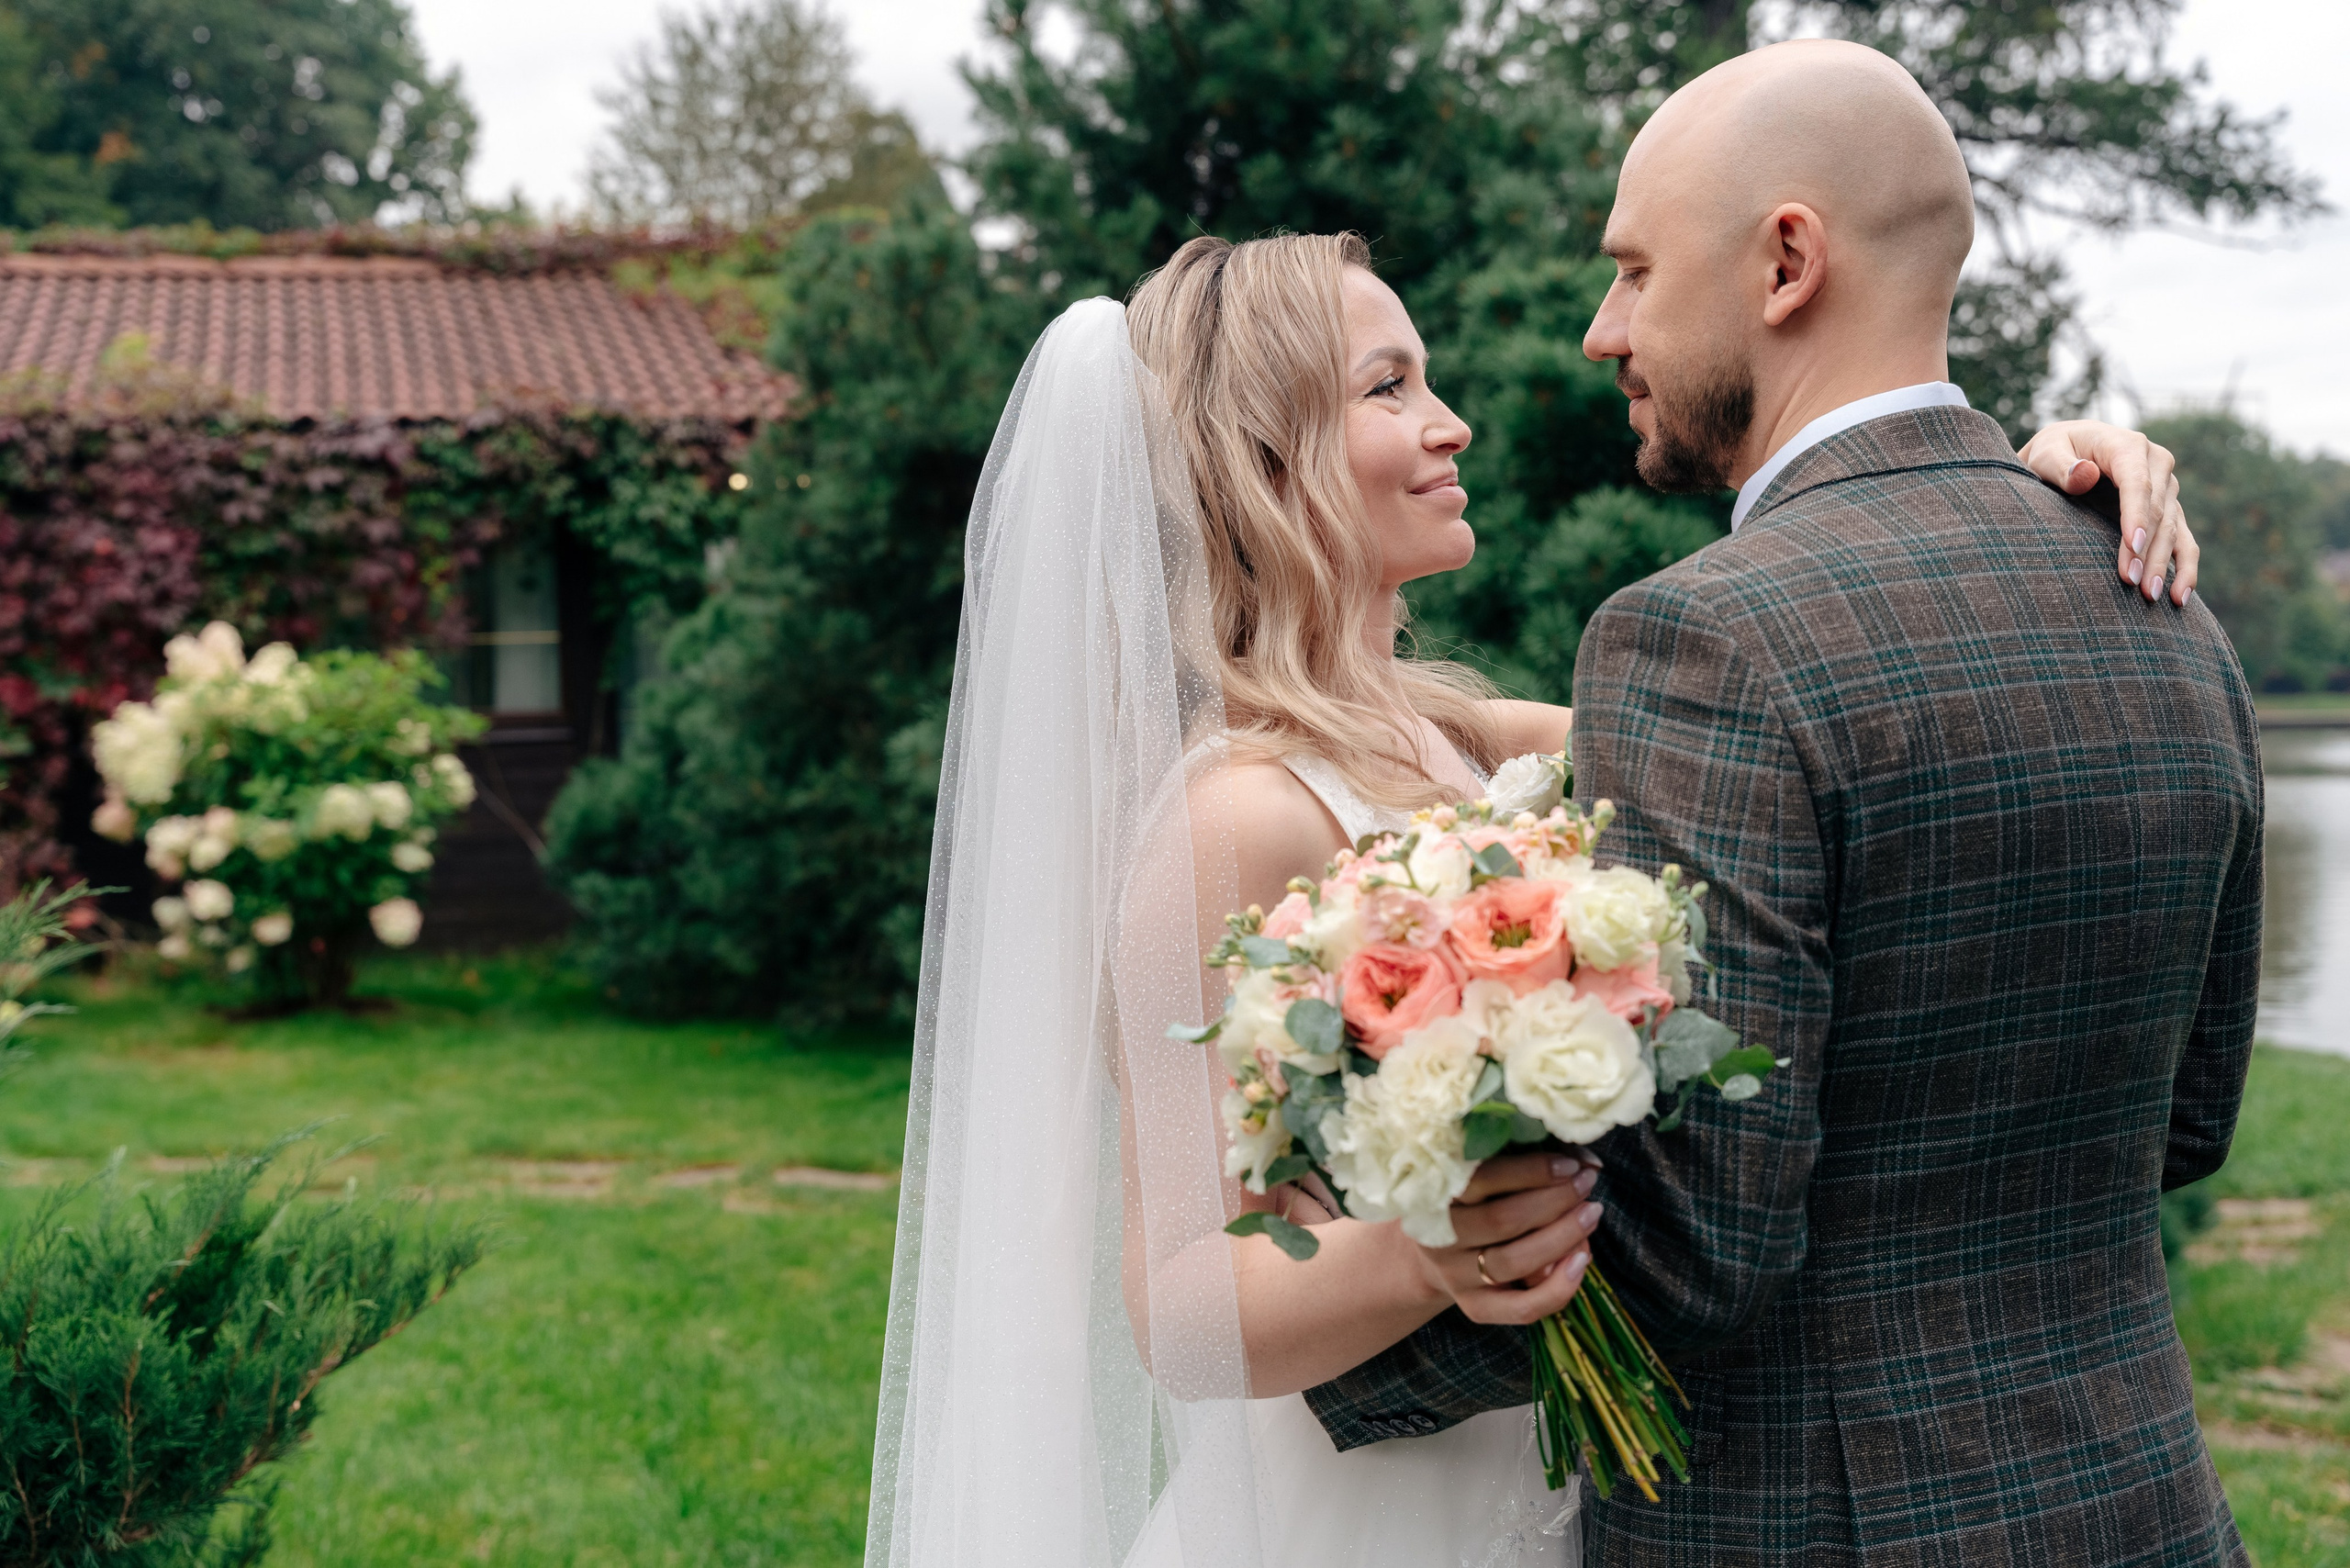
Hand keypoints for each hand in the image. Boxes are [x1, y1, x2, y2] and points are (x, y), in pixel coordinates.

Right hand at [1411, 1150, 1602, 1325]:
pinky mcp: (1474, 1307)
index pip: (1482, 1179)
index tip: (1570, 1164)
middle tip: (1586, 1183)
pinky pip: (1521, 1308)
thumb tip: (1588, 1163)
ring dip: (1561, 1237)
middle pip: (1501, 1220)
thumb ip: (1531, 1162)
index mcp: (1433, 1193)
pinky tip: (1581, 1260)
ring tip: (1591, 1213)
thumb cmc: (1473, 1200)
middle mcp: (1438, 1237)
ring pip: (1513, 1262)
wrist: (1436, 1254)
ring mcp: (1455, 1276)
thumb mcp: (1488, 1174)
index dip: (1531, 1171)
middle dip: (1554, 1200)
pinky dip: (1558, 1287)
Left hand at [2017, 421, 2197, 606]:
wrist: (2068, 450)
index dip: (2137, 514)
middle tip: (2132, 582)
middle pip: (2157, 510)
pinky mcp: (2169, 509)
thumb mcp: (2046, 454)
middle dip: (2146, 548)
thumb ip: (2060, 465)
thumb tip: (2084, 474)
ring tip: (2152, 596)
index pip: (2138, 482)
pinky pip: (2184, 539)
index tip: (2132, 545)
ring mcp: (2166, 488)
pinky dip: (2185, 567)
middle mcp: (2155, 464)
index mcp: (2127, 447)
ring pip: (2173, 528)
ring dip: (2164, 563)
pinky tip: (2179, 595)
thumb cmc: (2053, 453)